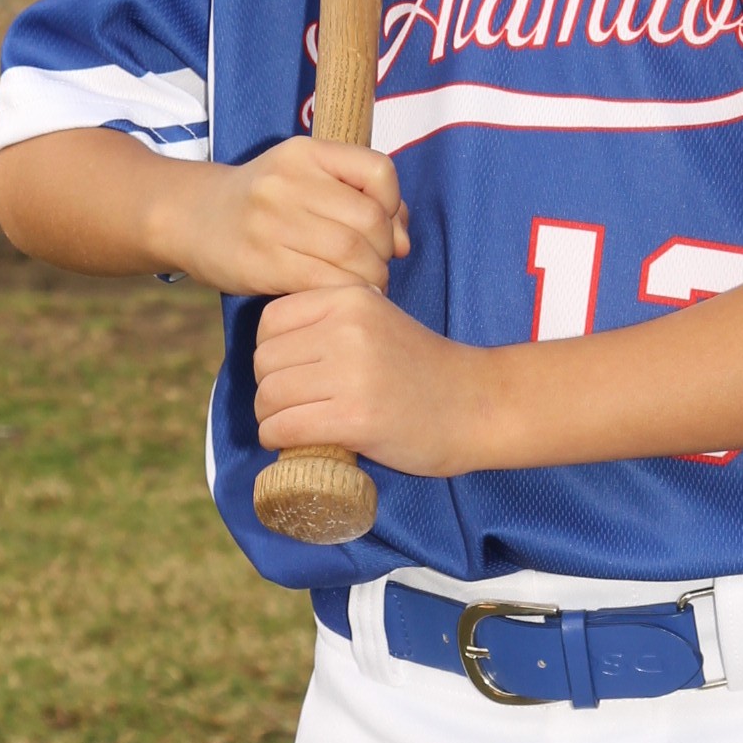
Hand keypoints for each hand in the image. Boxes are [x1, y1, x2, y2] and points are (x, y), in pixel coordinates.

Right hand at [155, 136, 408, 296]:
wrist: (192, 217)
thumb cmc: (264, 203)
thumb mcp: (306, 180)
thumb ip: (361, 199)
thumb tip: (404, 242)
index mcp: (305, 152)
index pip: (379, 171)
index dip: (394, 205)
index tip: (384, 227)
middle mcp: (287, 181)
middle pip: (370, 220)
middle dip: (385, 251)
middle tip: (376, 266)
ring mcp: (271, 221)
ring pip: (352, 254)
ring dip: (371, 276)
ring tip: (363, 283)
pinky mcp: (260, 262)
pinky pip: (324, 281)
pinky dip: (345, 292)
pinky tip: (341, 296)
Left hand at [253, 285, 492, 475]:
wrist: (477, 405)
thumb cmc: (424, 369)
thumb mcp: (378, 322)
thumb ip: (331, 322)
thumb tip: (270, 349)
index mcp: (350, 299)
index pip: (270, 322)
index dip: (270, 352)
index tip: (289, 372)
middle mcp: (347, 329)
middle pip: (265, 361)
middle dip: (269, 388)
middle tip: (292, 405)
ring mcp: (351, 374)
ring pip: (269, 396)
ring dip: (271, 418)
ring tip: (291, 425)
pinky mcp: (355, 418)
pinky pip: (285, 427)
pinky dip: (278, 439)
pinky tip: (291, 442)